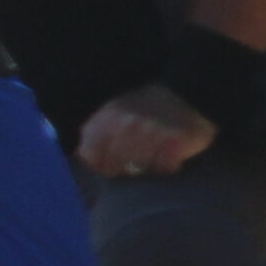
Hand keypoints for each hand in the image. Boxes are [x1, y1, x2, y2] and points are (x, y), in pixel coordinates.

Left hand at [74, 83, 218, 180]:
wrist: (186, 95)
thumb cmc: (146, 108)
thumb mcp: (114, 113)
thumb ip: (95, 134)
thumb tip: (80, 156)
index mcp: (107, 117)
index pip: (90, 154)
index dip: (98, 165)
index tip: (108, 168)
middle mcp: (126, 125)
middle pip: (114, 166)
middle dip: (122, 170)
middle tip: (135, 165)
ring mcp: (150, 133)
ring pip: (138, 169)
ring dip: (145, 169)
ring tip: (153, 159)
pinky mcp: (174, 141)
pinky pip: (163, 168)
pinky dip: (166, 168)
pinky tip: (169, 158)